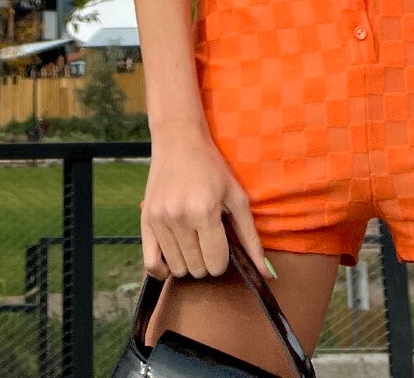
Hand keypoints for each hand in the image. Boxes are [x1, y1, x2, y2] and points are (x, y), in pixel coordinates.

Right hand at [141, 130, 273, 279]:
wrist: (178, 140)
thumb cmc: (211, 167)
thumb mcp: (237, 197)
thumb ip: (251, 238)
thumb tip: (268, 274)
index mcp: (204, 210)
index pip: (216, 264)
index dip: (223, 259)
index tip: (222, 243)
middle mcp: (179, 217)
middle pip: (198, 269)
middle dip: (207, 260)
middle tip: (207, 238)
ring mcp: (159, 219)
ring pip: (178, 269)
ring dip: (188, 262)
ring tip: (192, 240)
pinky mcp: (145, 220)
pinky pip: (151, 263)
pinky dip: (163, 268)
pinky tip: (173, 257)